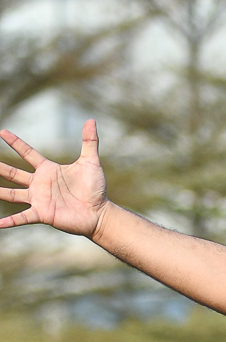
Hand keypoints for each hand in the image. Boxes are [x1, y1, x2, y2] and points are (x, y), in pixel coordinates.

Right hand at [0, 119, 107, 236]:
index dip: (15, 143)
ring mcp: (39, 199)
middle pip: (14, 173)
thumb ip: (89, 141)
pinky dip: (9, 221)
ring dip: (0, 192)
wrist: (99, 213)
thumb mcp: (91, 162)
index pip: (27, 153)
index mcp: (48, 170)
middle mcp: (39, 184)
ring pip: (12, 194)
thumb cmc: (95, 188)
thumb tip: (91, 120)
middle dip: (0, 167)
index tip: (2, 132)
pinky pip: (22, 217)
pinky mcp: (42, 213)